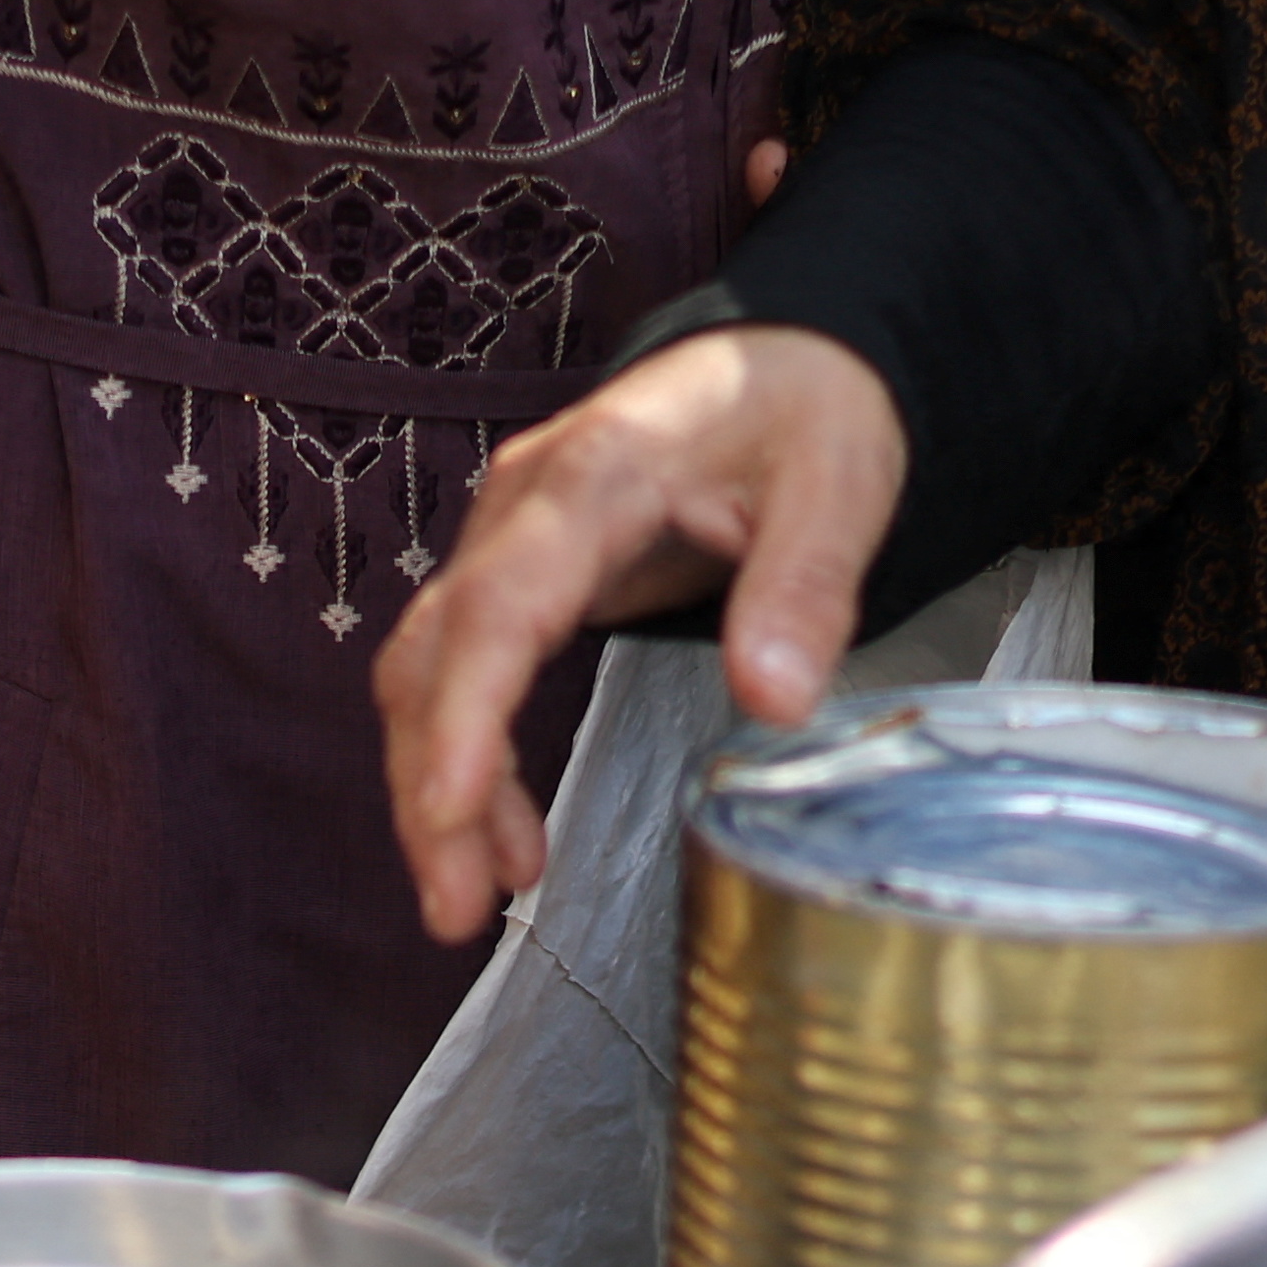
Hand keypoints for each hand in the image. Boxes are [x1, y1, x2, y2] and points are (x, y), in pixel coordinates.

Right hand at [375, 321, 905, 943]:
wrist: (785, 357)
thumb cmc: (804, 411)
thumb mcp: (839, 483)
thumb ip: (805, 586)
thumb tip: (773, 700)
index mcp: (596, 475)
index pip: (503, 603)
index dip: (466, 712)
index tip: (451, 806)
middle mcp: (522, 505)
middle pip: (436, 652)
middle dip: (432, 785)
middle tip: (456, 910)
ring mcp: (508, 540)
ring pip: (427, 670)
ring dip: (437, 790)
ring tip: (471, 904)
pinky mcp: (516, 574)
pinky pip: (458, 673)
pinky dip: (467, 764)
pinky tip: (508, 846)